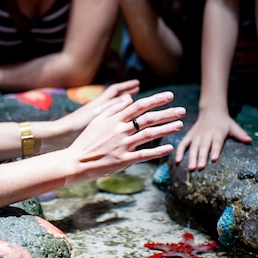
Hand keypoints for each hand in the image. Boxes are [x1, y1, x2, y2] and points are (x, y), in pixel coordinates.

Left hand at [59, 80, 140, 133]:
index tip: (138, 83)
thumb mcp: (97, 114)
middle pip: (114, 96)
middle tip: (137, 90)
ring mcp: (94, 116)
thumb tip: (129, 97)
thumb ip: (113, 106)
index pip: (116, 91)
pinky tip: (119, 122)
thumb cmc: (76, 124)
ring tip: (131, 104)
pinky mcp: (91, 125)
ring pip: (111, 106)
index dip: (127, 86)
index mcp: (99, 103)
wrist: (59, 134)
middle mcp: (97, 107)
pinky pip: (107, 117)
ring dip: (121, 103)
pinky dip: (115, 115)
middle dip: (125, 92)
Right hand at [66, 91, 184, 180]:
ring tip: (180, 125)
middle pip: (148, 118)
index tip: (170, 96)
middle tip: (182, 110)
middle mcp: (120, 130)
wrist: (75, 161)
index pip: (139, 106)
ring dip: (166, 129)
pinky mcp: (123, 160)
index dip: (156, 100)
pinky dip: (158, 151)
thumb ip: (114, 108)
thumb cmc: (87, 140)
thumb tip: (129, 97)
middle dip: (167, 113)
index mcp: (115, 119)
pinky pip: (144, 155)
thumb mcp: (98, 120)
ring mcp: (123, 145)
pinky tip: (169, 148)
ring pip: (149, 134)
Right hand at [174, 107, 251, 170]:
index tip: (214, 159)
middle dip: (201, 157)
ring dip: (191, 157)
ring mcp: (197, 135)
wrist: (212, 110)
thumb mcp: (233, 126)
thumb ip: (241, 134)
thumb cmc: (224, 122)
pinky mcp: (190, 135)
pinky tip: (177, 161)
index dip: (215, 150)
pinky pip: (184, 143)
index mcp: (218, 131)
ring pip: (193, 146)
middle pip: (204, 146)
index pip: (216, 142)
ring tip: (191, 168)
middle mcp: (206, 133)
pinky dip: (180, 151)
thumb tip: (250, 141)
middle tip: (200, 168)